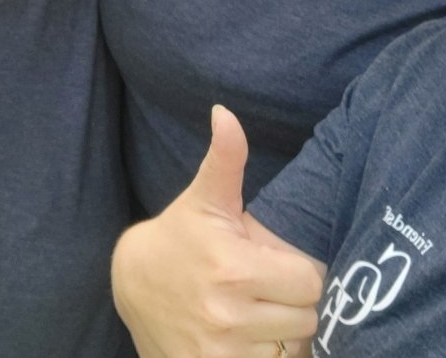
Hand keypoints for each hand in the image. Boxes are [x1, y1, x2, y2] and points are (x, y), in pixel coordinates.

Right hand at [112, 105, 322, 357]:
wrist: (134, 285)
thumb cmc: (181, 237)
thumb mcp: (205, 197)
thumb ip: (226, 157)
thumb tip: (225, 112)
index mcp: (233, 268)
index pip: (310, 282)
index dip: (300, 272)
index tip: (278, 263)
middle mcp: (228, 317)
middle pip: (307, 319)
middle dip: (294, 303)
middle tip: (269, 287)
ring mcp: (221, 354)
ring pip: (292, 348)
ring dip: (282, 333)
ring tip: (259, 311)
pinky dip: (265, 356)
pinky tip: (248, 337)